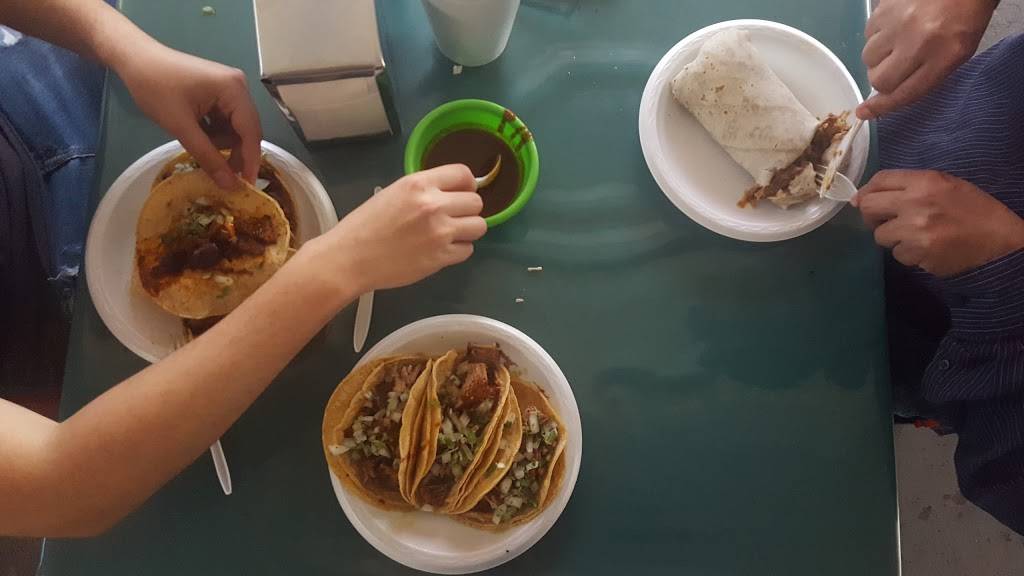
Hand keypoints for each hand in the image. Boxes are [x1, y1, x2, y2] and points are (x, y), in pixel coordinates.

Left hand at [113, 42, 261, 188]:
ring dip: (221, 143)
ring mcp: (229, 88)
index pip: (251, 132)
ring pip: (235, 127)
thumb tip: (230, 185)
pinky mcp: (218, 91)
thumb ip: (208, 156)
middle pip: (246, 130)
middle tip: (223, 177)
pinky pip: (225, 120)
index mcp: (234, 90)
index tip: (247, 186)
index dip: (250, 161)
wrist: (135, 59)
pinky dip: (214, 133)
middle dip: (234, 153)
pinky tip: (198, 135)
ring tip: (199, 147)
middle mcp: (239, 87)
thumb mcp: (181, 126)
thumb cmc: (156, 89)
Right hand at [314, 164, 486, 292]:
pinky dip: (458, 251)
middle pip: (476, 202)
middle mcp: (433, 205)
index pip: (464, 174)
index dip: (466, 185)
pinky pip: (468, 250)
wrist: (350, 258)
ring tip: (450, 235)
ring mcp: (440, 232)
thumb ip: (424, 190)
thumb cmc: (365, 225)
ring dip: (468, 230)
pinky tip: (440, 250)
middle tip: (453, 218)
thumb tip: (451, 193)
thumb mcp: (394, 193)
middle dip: (467, 210)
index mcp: (419, 183)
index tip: (461, 193)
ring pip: (478, 226)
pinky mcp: (441, 257)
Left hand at [853, 170, 1023, 276]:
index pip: (879, 179)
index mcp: (925, 180)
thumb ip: (909, 187)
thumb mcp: (947, 186)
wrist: (1001, 242)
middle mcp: (916, 201)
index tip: (863, 201)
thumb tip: (862, 198)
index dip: (866, 191)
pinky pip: (897, 254)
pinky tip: (927, 250)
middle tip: (885, 222)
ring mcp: (915, 228)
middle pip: (869, 207)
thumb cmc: (974, 211)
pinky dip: (908, 255)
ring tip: (916, 237)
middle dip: (871, 216)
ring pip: (880, 235)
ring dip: (893, 239)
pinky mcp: (918, 252)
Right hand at [857, 0, 995, 118]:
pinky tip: (895, 24)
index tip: (864, 113)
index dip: (881, 107)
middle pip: (880, 80)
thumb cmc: (965, 16)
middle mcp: (918, 43)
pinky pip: (868, 33)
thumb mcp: (958, 51)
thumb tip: (887, 93)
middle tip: (893, 66)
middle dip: (882, 78)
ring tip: (897, 40)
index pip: (904, 94)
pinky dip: (878, 33)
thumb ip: (925, 75)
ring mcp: (899, 24)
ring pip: (868, 57)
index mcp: (945, 57)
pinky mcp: (885, 8)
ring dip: (878, 54)